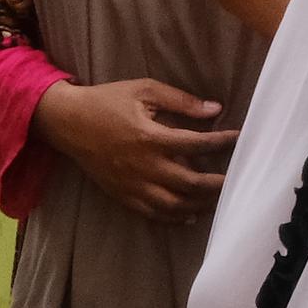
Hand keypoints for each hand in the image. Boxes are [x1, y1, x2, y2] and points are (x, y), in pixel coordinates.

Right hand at [31, 78, 229, 224]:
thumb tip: (214, 109)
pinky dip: (175, 218)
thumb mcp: (143, 89)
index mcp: (150, 137)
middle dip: (218, 183)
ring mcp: (133, 185)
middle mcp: (144, 166)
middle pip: (191, 184)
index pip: (197, 144)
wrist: (69, 123)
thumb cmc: (107, 101)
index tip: (238, 139)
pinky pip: (153, 214)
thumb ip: (180, 101)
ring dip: (200, 204)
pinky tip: (190, 215)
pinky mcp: (123, 195)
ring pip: (174, 205)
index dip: (222, 142)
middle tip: (236, 178)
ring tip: (217, 199)